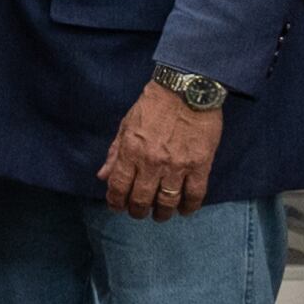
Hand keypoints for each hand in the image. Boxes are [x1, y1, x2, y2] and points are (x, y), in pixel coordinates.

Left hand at [98, 85, 222, 221]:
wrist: (187, 89)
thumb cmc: (153, 104)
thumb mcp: (126, 125)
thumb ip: (114, 153)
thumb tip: (103, 176)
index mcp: (131, 151)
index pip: (118, 187)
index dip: (115, 202)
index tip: (117, 207)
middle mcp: (151, 162)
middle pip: (142, 199)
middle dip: (137, 211)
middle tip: (139, 213)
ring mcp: (177, 165)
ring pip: (167, 201)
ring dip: (163, 213)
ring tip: (161, 215)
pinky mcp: (200, 164)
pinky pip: (194, 194)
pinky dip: (189, 207)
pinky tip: (184, 210)